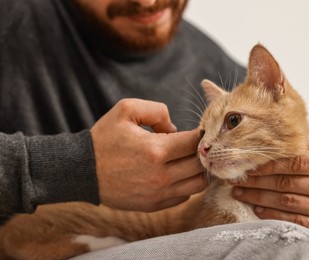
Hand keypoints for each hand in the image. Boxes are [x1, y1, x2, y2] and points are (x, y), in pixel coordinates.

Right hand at [90, 98, 205, 211]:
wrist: (81, 171)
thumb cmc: (104, 138)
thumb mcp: (126, 110)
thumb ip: (157, 111)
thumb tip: (175, 128)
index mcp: (156, 150)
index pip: (194, 142)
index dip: (200, 134)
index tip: (197, 130)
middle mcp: (161, 176)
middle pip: (200, 164)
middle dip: (201, 151)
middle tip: (194, 145)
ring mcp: (158, 194)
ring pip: (197, 184)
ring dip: (197, 170)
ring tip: (187, 159)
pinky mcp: (154, 205)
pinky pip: (184, 196)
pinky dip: (186, 184)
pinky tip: (176, 173)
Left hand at [230, 138, 308, 242]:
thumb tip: (293, 138)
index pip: (297, 162)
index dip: (270, 163)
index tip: (249, 164)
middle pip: (288, 182)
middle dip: (258, 181)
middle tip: (236, 179)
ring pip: (287, 202)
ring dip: (259, 197)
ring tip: (240, 192)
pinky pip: (294, 221)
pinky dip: (273, 215)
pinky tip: (257, 209)